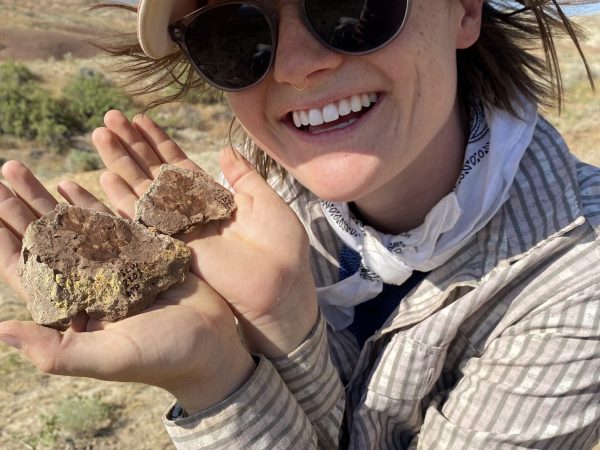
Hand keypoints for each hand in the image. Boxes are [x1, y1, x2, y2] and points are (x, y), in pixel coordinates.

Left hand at [0, 161, 254, 412]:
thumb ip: (57, 350)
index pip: (26, 268)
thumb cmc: (162, 357)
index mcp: (71, 310)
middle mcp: (86, 284)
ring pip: (71, 224)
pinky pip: (108, 223)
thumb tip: (1, 329)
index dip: (4, 237)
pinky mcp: (140, 254)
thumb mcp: (109, 358)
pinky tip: (69, 184)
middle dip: (19, 206)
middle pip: (43, 238)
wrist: (213, 346)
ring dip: (45, 197)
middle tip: (4, 169)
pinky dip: (88, 202)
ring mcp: (112, 266)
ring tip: (19, 169)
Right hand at [93, 110, 318, 356]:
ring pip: (142, 190)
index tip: (140, 119)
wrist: (281, 283)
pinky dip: (123, 200)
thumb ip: (244, 177)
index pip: (178, 165)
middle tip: (111, 117)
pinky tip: (105, 177)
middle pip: (154, 172)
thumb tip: (228, 149)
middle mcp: (191, 211)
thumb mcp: (266, 200)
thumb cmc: (282, 245)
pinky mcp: (174, 246)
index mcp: (213, 199)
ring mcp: (180, 228)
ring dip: (121, 162)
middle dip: (132, 145)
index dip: (159, 142)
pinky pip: (143, 221)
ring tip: (100, 133)